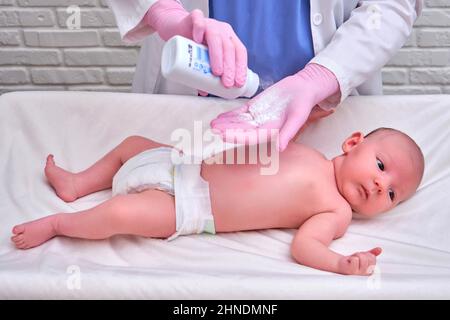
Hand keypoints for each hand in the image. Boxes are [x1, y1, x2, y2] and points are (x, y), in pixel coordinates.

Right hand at [146, 0, 247, 88]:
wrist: (177, 27)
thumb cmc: (192, 44)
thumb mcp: (201, 59)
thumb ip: (204, 73)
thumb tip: (205, 92)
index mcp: (228, 39)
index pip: (240, 53)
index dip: (241, 68)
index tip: (238, 84)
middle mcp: (222, 30)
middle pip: (230, 48)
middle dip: (230, 67)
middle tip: (226, 83)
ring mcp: (209, 22)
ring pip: (216, 37)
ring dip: (218, 56)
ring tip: (216, 72)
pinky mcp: (194, 17)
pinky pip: (198, 21)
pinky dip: (199, 29)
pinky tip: (198, 40)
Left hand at [210, 63, 338, 150]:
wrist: (302, 89)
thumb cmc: (303, 105)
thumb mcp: (298, 118)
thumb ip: (288, 133)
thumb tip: (280, 148)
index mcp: (272, 132)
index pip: (251, 137)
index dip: (238, 137)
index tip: (225, 135)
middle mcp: (262, 127)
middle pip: (242, 131)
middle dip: (228, 131)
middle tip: (214, 130)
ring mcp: (257, 117)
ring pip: (238, 122)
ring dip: (226, 124)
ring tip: (213, 124)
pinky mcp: (255, 107)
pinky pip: (240, 112)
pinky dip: (230, 115)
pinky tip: (220, 117)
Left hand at [337, 247, 381, 275]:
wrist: (340, 264)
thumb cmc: (352, 261)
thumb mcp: (364, 256)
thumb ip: (372, 253)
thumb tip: (380, 249)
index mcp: (370, 270)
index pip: (373, 258)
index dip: (366, 255)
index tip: (361, 257)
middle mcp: (365, 273)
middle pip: (369, 258)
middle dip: (362, 254)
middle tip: (356, 257)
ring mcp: (359, 273)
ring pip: (362, 258)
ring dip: (356, 255)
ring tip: (353, 259)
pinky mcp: (351, 271)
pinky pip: (355, 259)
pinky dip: (351, 257)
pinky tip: (349, 261)